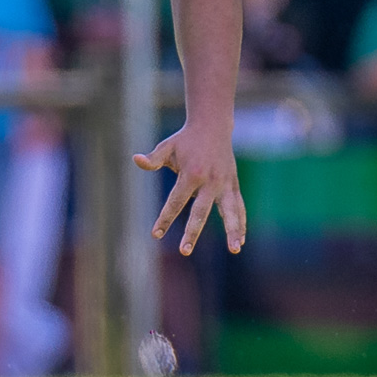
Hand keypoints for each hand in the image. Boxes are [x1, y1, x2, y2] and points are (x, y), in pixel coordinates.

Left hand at [135, 122, 246, 255]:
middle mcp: (210, 181)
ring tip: (234, 250)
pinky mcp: (233, 185)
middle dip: (192, 232)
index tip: (156, 234)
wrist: (212, 126)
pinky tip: (240, 242)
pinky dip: (240, 223)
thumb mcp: (167, 147)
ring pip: (230, 211)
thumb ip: (153, 159)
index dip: (165, 218)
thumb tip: (136, 159)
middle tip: (185, 251)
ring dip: (233, 231)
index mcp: (191, 174)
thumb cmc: (185, 140)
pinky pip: (238, 207)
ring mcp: (225, 184)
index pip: (175, 201)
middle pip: (200, 211)